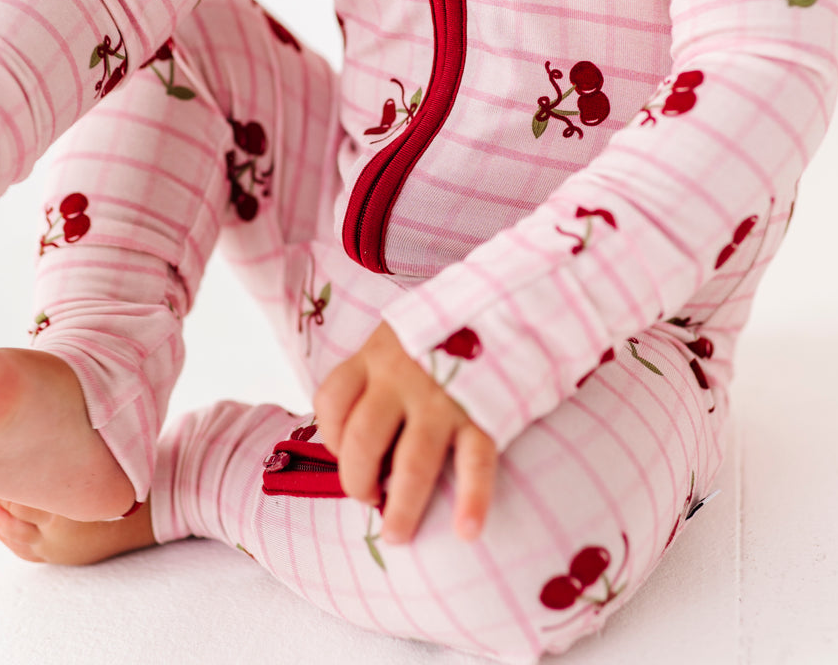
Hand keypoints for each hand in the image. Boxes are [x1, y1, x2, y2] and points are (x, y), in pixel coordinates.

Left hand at [314, 321, 496, 544]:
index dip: (328, 436)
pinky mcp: (483, 412)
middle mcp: (402, 376)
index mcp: (376, 354)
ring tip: (398, 535)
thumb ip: (377, 372)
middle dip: (357, 482)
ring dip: (402, 508)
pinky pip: (475, 464)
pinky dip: (472, 501)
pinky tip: (466, 531)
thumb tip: (358, 434)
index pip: (331, 400)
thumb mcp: (400, 334)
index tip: (342, 451)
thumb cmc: (445, 330)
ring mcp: (442, 397)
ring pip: (411, 464)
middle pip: (361, 441)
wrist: (509, 301)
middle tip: (368, 500)